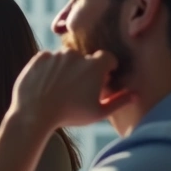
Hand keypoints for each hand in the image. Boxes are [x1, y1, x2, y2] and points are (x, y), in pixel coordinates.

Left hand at [11, 49, 133, 129]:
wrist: (34, 114)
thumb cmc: (70, 115)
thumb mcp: (99, 112)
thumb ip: (119, 101)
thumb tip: (136, 95)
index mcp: (95, 65)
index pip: (107, 58)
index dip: (106, 68)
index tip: (102, 79)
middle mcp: (77, 55)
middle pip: (85, 58)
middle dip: (85, 69)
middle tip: (78, 87)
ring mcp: (56, 55)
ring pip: (66, 58)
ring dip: (66, 68)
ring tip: (60, 87)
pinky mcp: (39, 57)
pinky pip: (48, 59)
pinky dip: (49, 68)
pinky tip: (47, 83)